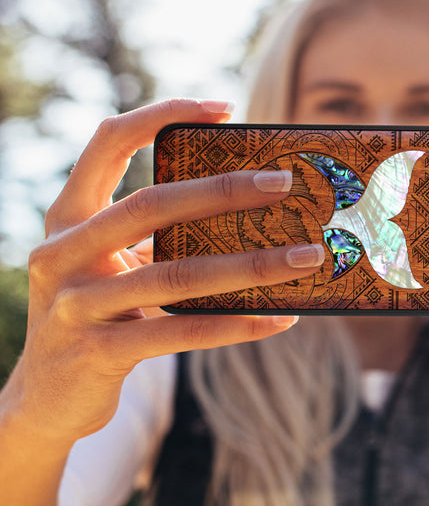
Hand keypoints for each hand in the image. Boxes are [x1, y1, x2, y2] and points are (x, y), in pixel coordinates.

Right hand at [2, 99, 323, 447]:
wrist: (46, 398)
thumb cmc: (99, 311)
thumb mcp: (114, 263)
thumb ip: (157, 234)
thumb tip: (250, 208)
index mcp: (69, 216)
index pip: (108, 142)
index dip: (162, 114)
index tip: (224, 107)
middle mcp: (62, 252)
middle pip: (151, 204)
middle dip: (224, 190)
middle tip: (284, 182)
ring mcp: (75, 305)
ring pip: (177, 274)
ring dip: (252, 264)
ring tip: (306, 257)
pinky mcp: (98, 353)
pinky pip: (182, 332)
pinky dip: (236, 324)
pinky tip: (280, 318)